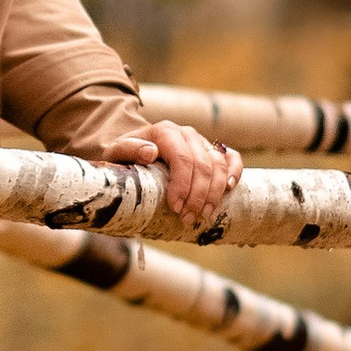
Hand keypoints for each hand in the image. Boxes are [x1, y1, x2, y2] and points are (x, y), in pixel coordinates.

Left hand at [104, 120, 238, 234]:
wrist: (132, 151)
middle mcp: (186, 133)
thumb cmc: (123, 156)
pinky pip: (230, 157)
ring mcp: (201, 141)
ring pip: (218, 164)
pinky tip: (229, 188)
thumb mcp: (116, 153)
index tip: (175, 208)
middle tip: (187, 219)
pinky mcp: (211, 150)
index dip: (183, 185)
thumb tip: (150, 152)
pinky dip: (234, 171)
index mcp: (165, 132)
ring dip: (214, 193)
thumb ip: (128, 150)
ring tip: (203, 215)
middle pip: (202, 165)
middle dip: (198, 196)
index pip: (182, 159)